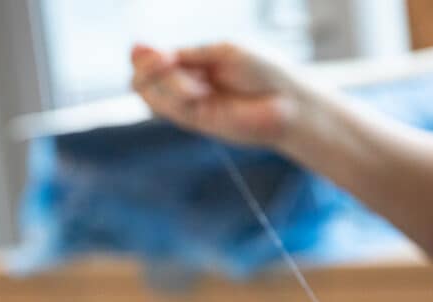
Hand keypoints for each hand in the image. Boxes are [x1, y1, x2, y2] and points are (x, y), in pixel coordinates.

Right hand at [130, 42, 301, 146]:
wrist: (290, 103)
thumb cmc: (264, 70)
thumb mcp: (223, 51)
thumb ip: (187, 54)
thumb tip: (144, 50)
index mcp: (193, 60)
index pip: (150, 59)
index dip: (142, 55)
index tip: (144, 48)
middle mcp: (187, 82)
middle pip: (142, 78)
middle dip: (146, 68)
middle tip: (165, 60)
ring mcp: (190, 104)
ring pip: (150, 95)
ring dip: (164, 83)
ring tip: (193, 85)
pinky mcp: (197, 122)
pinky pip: (167, 110)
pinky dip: (174, 97)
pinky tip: (194, 92)